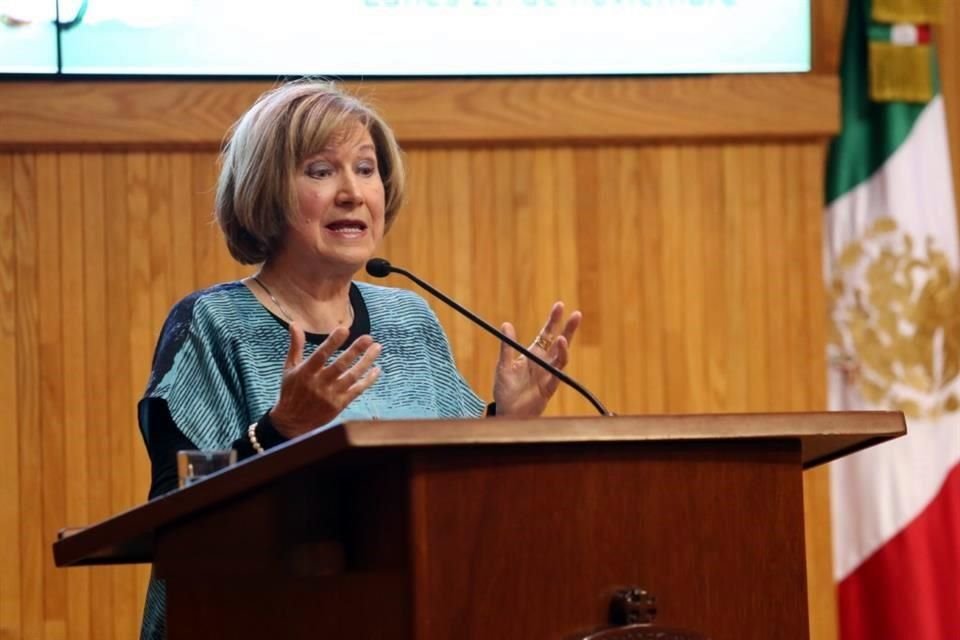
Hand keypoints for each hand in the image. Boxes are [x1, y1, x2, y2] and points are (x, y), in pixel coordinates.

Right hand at [269, 322, 380, 437]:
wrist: (292, 423)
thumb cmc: (291, 391)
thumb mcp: (289, 368)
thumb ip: (296, 346)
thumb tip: (295, 324)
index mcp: (306, 373)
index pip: (320, 355)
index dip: (332, 343)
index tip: (344, 329)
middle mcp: (319, 384)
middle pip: (340, 365)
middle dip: (355, 351)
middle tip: (368, 337)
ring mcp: (331, 395)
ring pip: (352, 376)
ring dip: (366, 362)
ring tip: (377, 348)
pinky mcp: (340, 405)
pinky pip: (357, 390)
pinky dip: (368, 380)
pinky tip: (377, 369)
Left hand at [493, 302, 580, 417]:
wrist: (506, 412)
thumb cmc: (506, 389)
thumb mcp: (503, 365)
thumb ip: (506, 346)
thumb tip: (506, 324)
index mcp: (534, 354)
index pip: (547, 333)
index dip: (554, 320)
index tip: (560, 305)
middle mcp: (544, 362)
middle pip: (560, 342)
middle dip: (568, 329)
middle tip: (576, 314)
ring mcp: (548, 375)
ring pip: (561, 359)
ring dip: (563, 349)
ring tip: (563, 338)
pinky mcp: (548, 388)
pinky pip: (555, 377)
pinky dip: (557, 368)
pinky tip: (559, 361)